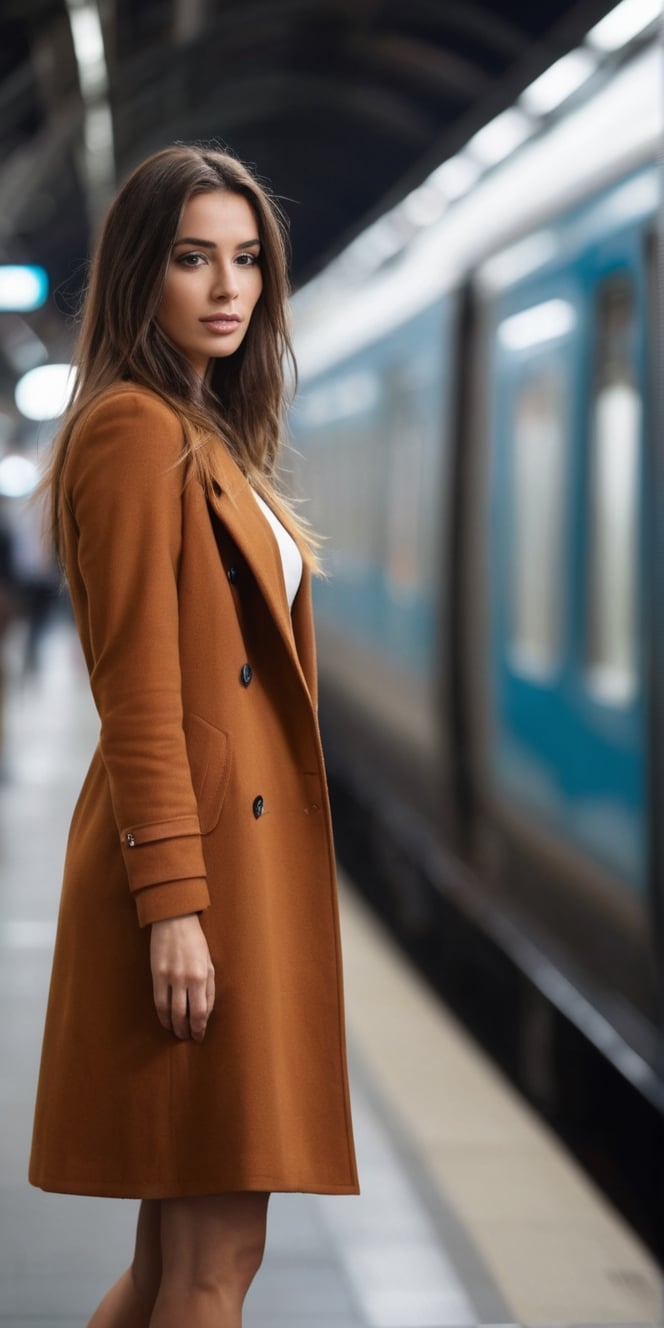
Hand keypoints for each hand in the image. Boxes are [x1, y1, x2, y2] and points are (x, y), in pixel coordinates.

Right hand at [150, 914, 214, 1041]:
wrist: (174, 920)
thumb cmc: (195, 941)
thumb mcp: (209, 962)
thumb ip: (209, 988)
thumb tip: (206, 1012)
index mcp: (202, 976)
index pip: (201, 1011)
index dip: (200, 1027)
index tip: (199, 1035)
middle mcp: (185, 979)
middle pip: (185, 1015)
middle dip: (187, 1030)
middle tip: (188, 1038)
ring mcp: (169, 977)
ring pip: (170, 1011)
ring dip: (174, 1026)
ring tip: (177, 1033)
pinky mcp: (156, 974)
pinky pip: (158, 1001)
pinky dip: (162, 1015)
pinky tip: (165, 1022)